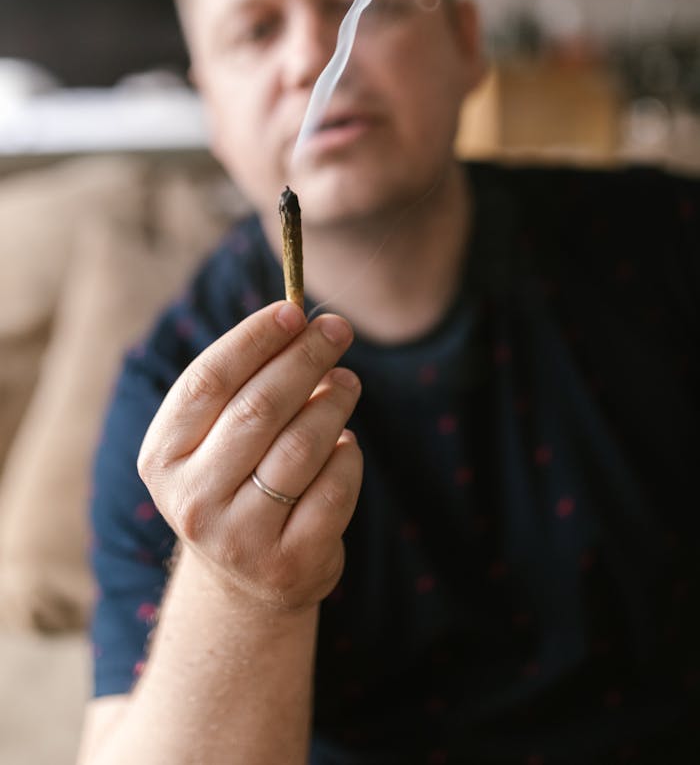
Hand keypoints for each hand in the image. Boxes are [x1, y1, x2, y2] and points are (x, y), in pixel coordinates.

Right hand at [137, 301, 362, 611]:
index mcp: (163, 456)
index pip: (208, 381)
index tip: (293, 311)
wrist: (244, 579)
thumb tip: (302, 322)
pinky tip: (345, 443)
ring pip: (301, 446)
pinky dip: (348, 454)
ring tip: (346, 382)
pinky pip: (334, 488)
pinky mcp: (289, 562)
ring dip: (334, 401)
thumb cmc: (234, 479)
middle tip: (337, 330)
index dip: (253, 339)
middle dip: (305, 358)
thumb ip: (245, 383)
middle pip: (258, 408)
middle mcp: (193, 499)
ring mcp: (240, 537)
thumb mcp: (217, 436)